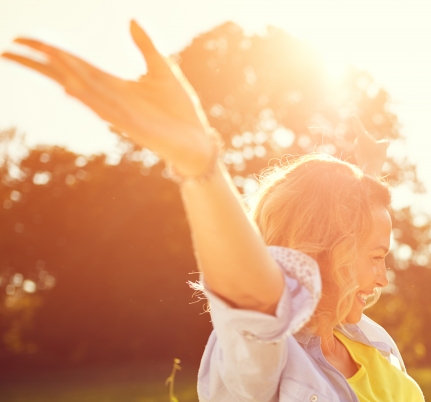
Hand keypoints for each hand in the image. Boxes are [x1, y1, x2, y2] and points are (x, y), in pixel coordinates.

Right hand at [2, 22, 215, 177]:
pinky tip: (70, 87)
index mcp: (112, 84)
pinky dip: (88, 99)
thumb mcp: (163, 70)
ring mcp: (118, 113)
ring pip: (82, 90)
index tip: (21, 39)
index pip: (72, 63)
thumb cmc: (179, 110)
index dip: (48, 50)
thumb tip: (131, 18)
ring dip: (60, 73)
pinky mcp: (132, 127)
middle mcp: (109, 98)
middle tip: (9, 49)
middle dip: (39, 63)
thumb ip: (146, 45)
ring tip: (38, 57)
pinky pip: (106, 111)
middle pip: (66, 75)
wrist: (198, 140)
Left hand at [346, 116, 388, 176]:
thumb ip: (384, 143)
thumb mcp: (383, 147)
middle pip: (363, 138)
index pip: (358, 126)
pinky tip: (372, 160)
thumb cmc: (377, 155)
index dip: (356, 121)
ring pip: (363, 146)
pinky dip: (367, 155)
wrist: (371, 169)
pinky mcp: (357, 157)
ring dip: (368, 148)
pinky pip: (363, 153)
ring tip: (375, 154)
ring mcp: (356, 150)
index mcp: (362, 136)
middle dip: (368, 140)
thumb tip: (386, 142)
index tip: (352, 116)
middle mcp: (357, 142)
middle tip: (375, 147)